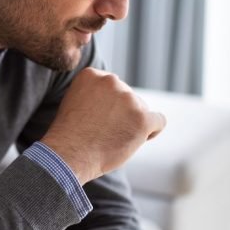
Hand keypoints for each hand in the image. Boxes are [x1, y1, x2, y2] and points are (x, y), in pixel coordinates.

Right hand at [40, 68, 164, 184]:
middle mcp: (111, 81)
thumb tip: (116, 99)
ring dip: (132, 124)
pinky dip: (152, 131)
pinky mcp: (142, 118)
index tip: (98, 119)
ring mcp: (128, 99)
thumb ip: (95, 94)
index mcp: (92, 75)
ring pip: (142, 110)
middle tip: (105, 132)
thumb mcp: (75, 102)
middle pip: (128, 97)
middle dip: (121, 114)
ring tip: (113, 140)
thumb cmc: (70, 136)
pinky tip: (140, 139)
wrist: (69, 155)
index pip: (112, 87)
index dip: (109, 105)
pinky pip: (159, 121)